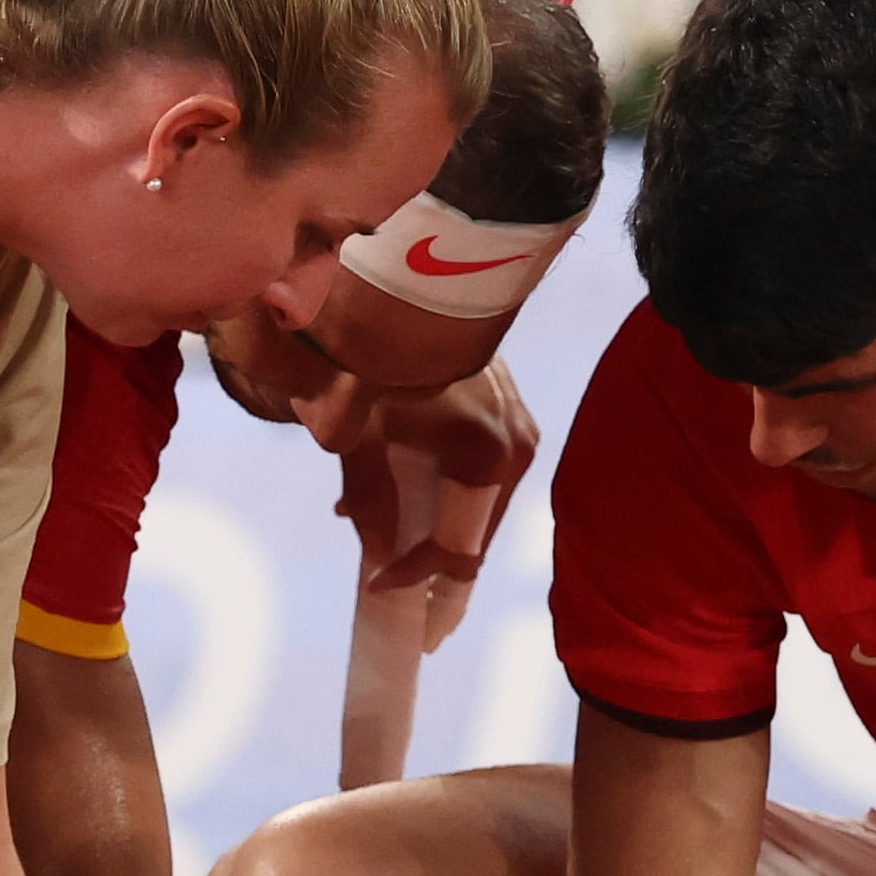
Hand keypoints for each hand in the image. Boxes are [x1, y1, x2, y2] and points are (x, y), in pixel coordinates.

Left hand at [323, 363, 538, 650]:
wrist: (407, 270)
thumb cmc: (374, 343)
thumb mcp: (356, 426)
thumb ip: (369, 499)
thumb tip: (378, 566)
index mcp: (484, 453)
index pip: (454, 548)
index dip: (413, 577)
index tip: (374, 587)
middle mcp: (515, 442)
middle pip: (476, 532)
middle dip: (435, 567)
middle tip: (407, 605)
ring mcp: (519, 422)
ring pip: (480, 504)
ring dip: (439, 529)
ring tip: (399, 552)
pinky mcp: (510, 407)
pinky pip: (481, 471)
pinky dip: (446, 492)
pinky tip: (406, 496)